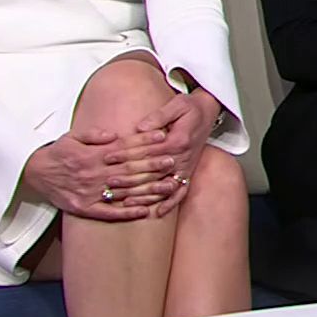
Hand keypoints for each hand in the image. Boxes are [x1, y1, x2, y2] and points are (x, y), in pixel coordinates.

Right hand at [22, 129, 167, 221]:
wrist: (34, 173)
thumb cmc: (58, 153)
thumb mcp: (72, 137)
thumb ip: (94, 135)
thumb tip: (114, 134)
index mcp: (92, 155)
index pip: (124, 148)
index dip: (144, 143)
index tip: (162, 138)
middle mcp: (93, 174)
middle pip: (128, 170)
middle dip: (152, 165)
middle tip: (173, 162)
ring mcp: (90, 193)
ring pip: (124, 192)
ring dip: (147, 190)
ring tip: (168, 187)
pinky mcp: (85, 208)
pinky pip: (109, 213)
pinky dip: (127, 213)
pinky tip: (145, 211)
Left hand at [110, 89, 223, 216]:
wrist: (209, 112)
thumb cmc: (190, 107)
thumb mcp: (177, 104)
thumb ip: (159, 116)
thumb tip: (140, 127)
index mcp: (177, 141)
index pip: (147, 151)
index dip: (126, 154)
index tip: (108, 157)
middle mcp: (182, 158)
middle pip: (152, 172)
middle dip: (129, 178)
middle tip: (108, 183)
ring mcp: (186, 167)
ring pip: (163, 186)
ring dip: (144, 195)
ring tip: (125, 201)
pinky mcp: (188, 172)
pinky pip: (180, 192)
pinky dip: (170, 203)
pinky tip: (157, 212)